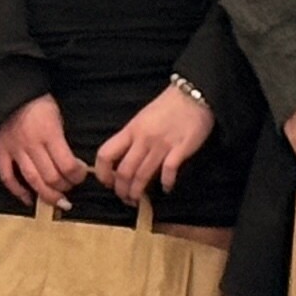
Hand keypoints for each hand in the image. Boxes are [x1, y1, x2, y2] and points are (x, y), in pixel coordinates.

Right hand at [0, 95, 85, 207]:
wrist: (9, 89)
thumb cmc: (37, 101)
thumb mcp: (57, 116)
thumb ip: (62, 140)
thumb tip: (73, 164)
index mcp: (49, 132)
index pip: (67, 165)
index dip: (77, 176)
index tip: (81, 175)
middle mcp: (31, 143)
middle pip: (51, 177)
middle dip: (64, 187)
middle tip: (70, 188)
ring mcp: (14, 149)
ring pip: (32, 180)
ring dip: (47, 195)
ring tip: (57, 201)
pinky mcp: (0, 151)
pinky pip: (8, 178)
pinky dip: (19, 192)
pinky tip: (29, 199)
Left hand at [95, 78, 213, 202]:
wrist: (193, 95)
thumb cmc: (167, 107)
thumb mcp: (142, 119)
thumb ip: (132, 138)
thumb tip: (122, 160)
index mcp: (131, 130)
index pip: (106, 154)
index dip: (102, 173)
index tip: (107, 182)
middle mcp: (143, 139)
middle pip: (124, 171)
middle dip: (121, 190)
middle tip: (125, 198)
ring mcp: (162, 145)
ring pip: (142, 176)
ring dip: (138, 192)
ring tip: (138, 200)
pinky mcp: (181, 149)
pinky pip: (168, 172)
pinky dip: (165, 184)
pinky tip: (166, 188)